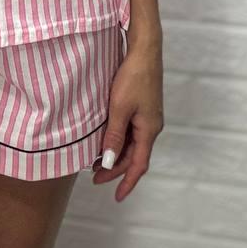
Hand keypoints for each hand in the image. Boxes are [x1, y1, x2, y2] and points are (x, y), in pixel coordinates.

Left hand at [92, 41, 163, 201]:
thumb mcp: (119, 108)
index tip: (117, 196)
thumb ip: (114, 136)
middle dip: (116, 169)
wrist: (145, 50)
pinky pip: (132, 132)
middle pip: (134, 156)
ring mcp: (148, 117)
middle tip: (94, 177)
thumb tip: (108, 161)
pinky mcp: (144, 107)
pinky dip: (119, 141)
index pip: (139, 165)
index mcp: (149, 130)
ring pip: (133, 144)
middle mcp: (152, 126)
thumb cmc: (133, 77)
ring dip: (116, 154)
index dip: (127, 182)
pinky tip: (107, 139)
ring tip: (96, 161)